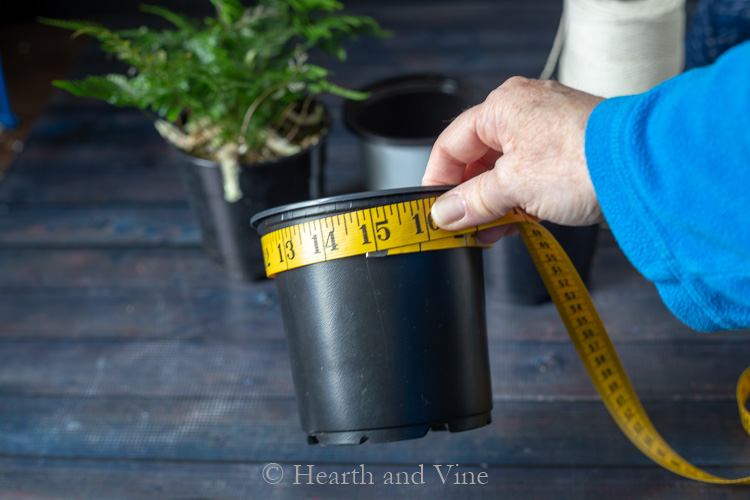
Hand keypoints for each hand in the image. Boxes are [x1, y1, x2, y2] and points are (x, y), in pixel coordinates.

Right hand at [422, 77, 604, 241]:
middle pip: (478, 159)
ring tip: (490, 233)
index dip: (437, 181)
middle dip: (469, 198)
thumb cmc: (583, 161)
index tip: (432, 211)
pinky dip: (519, 201)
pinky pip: (530, 178)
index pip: (451, 144)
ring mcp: (548, 133)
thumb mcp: (513, 186)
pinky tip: (514, 225)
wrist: (645, 171)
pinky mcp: (568, 154)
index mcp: (502, 107)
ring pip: (504, 171)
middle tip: (462, 228)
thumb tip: (444, 214)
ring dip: (494, 204)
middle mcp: (524, 113)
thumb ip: (472, 201)